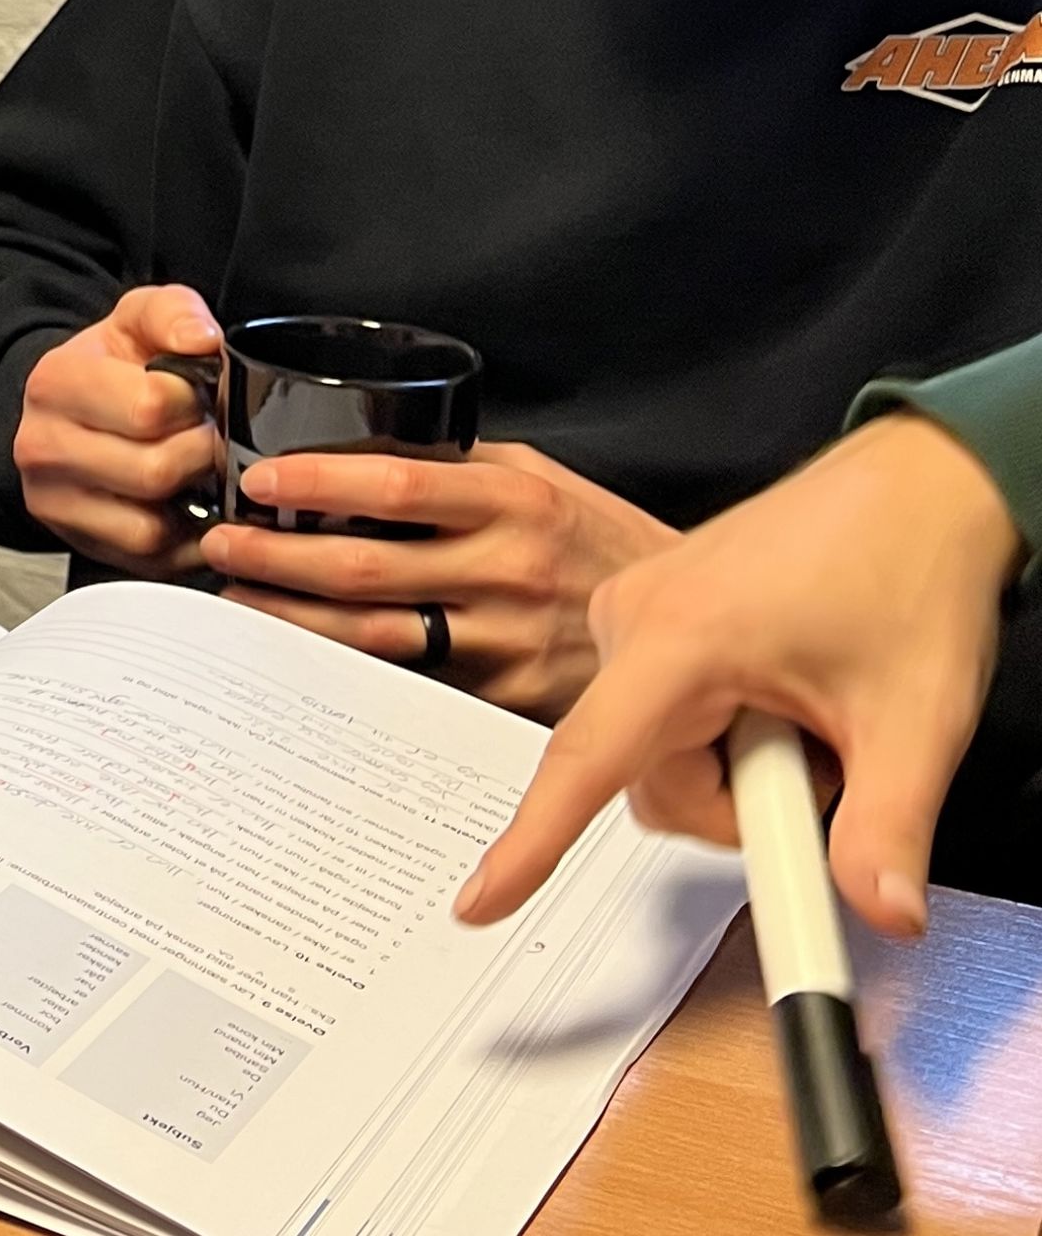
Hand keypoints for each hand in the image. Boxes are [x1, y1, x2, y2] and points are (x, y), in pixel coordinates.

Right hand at [13, 286, 222, 577]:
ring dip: (191, 502)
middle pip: (153, 471)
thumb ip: (173, 313)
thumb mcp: (138, 318)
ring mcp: (55, 504)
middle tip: (210, 436)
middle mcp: (43, 447)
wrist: (67, 409)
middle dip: (200, 453)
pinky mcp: (80, 545)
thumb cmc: (112, 365)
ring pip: (149, 528)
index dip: (194, 402)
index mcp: (55, 382)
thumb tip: (201, 340)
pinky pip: (150, 561)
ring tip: (197, 469)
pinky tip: (187, 503)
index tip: (200, 396)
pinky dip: (182, 539)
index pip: (149, 406)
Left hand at [202, 442, 676, 719]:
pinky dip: (350, 674)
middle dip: (278, 559)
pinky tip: (302, 662)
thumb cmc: (601, 542)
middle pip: (366, 567)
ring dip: (294, 621)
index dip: (317, 484)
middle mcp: (507, 568)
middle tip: (217, 548)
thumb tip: (361, 456)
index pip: (395, 484)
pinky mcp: (509, 701)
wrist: (695, 633)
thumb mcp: (540, 481)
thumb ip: (460, 472)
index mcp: (512, 499)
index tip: (256, 483)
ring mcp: (507, 641)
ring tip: (236, 604)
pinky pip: (412, 687)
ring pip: (375, 637)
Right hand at [458, 412, 1023, 938]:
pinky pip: (663, 710)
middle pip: (643, 776)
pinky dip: (723, 728)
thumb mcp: (915, 719)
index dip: (530, 841)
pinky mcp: (655, 611)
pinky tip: (784, 693)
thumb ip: (888, 828)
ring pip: (655, 749)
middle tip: (822, 761)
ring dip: (734, 764)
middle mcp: (635, 616)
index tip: (478, 901)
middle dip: (734, 802)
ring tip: (810, 713)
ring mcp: (640, 610)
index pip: (588, 761)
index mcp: (678, 637)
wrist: (918, 487)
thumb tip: (880, 910)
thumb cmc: (908, 567)